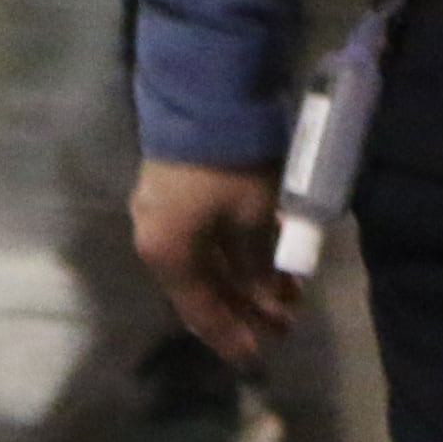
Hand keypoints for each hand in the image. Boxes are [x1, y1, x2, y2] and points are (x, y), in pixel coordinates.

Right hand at [132, 160, 296, 363]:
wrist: (203, 91)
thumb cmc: (226, 163)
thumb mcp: (251, 215)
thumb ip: (259, 265)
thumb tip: (270, 301)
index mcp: (167, 254)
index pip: (200, 311)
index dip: (232, 333)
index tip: (262, 350)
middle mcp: (157, 239)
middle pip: (203, 287)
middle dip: (245, 306)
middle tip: (286, 321)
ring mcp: (162, 212)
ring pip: (206, 260)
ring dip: (244, 277)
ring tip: (285, 290)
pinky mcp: (175, 187)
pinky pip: (205, 235)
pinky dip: (233, 250)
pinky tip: (264, 255)